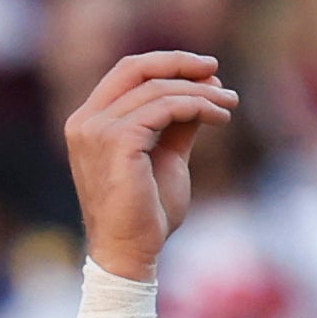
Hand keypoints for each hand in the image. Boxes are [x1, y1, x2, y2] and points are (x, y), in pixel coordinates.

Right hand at [63, 51, 237, 281]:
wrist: (131, 254)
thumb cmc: (147, 214)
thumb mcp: (165, 157)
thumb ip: (177, 124)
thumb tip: (202, 90)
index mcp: (90, 121)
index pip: (127, 73)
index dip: (166, 63)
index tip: (204, 69)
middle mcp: (86, 121)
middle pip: (137, 69)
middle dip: (180, 64)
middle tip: (217, 71)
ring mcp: (97, 130)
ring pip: (157, 90)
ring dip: (199, 92)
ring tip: (229, 104)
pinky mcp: (117, 141)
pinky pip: (164, 109)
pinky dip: (196, 107)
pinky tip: (219, 118)